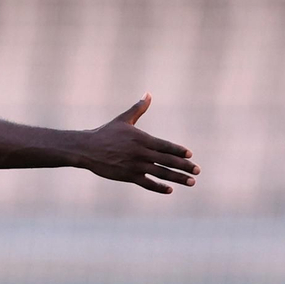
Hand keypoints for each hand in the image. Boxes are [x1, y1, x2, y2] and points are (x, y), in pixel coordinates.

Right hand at [80, 94, 198, 193]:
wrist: (86, 148)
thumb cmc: (105, 133)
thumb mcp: (123, 119)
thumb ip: (138, 108)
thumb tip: (148, 94)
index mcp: (142, 139)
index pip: (166, 145)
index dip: (179, 151)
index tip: (190, 155)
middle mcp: (141, 153)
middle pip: (168, 160)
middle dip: (185, 166)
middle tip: (197, 170)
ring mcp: (135, 166)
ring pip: (161, 173)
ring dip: (178, 178)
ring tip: (191, 182)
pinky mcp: (128, 176)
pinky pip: (147, 183)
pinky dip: (159, 187)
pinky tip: (169, 190)